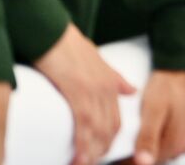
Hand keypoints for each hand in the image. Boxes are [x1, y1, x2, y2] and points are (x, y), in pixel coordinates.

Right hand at [34, 23, 135, 164]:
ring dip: (92, 152)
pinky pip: (83, 122)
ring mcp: (93, 90)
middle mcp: (106, 88)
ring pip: (98, 129)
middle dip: (102, 150)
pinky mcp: (77, 91)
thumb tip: (131, 90)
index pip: (116, 119)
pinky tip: (79, 156)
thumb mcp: (98, 60)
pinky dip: (83, 142)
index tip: (102, 154)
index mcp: (111, 83)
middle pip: (110, 127)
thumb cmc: (70, 46)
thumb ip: (115, 78)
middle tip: (92, 164)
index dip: (110, 140)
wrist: (53, 32)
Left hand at [130, 70, 184, 164]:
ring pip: (166, 150)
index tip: (119, 154)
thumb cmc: (171, 84)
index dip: (130, 159)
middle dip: (142, 151)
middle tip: (130, 137)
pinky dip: (165, 136)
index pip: (147, 163)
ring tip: (145, 127)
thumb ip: (148, 138)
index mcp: (177, 142)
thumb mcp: (154, 108)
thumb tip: (143, 162)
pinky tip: (160, 123)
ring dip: (154, 144)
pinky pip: (177, 140)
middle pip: (157, 158)